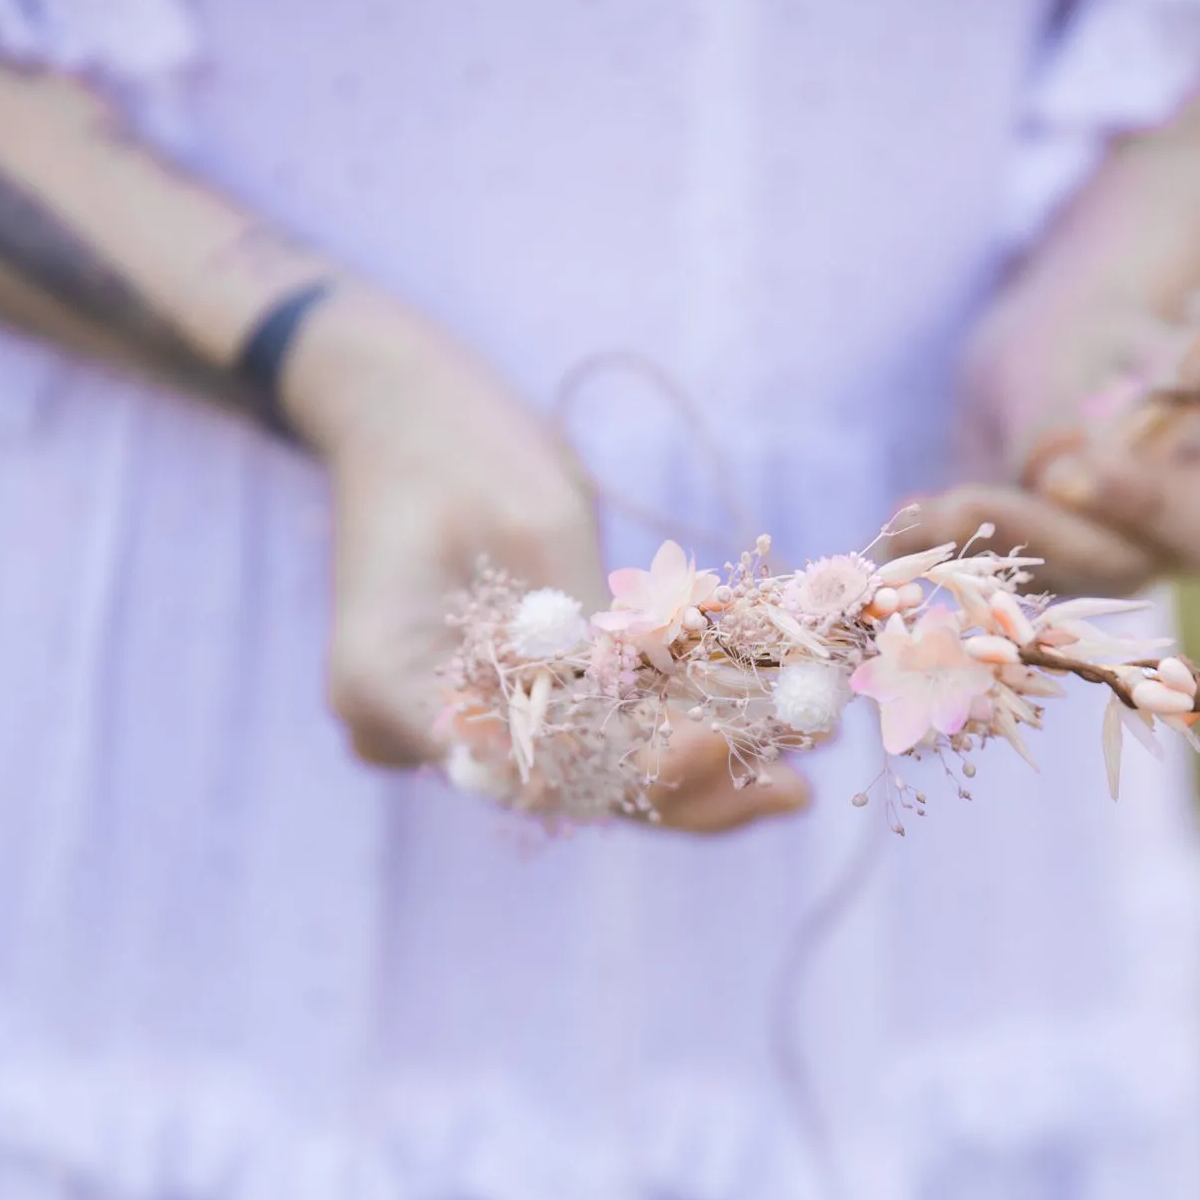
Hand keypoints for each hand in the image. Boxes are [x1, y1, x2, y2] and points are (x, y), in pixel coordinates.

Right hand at [283, 291, 806, 830]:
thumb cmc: (457, 444)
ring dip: (711, 756)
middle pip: (573, 786)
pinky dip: (690, 718)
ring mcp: (470, 719)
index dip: (626, 773)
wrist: (413, 411)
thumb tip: (663, 711)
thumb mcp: (526, 524)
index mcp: (386, 693)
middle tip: (794, 787)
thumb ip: (577, 631)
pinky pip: (609, 727)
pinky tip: (780, 715)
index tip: (716, 750)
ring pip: (604, 766)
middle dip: (693, 782)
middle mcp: (425, 728)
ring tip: (812, 745)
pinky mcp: (517, 698)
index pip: (523, 768)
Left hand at [887, 282, 1199, 597]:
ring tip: (908, 517)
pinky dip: (940, 555)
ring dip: (969, 550)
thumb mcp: (1088, 343)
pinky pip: (991, 579)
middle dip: (1033, 534)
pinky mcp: (1039, 577)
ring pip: (1044, 581)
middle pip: (1118, 566)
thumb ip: (1074, 408)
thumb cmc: (1095, 330)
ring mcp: (1106, 573)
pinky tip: (897, 530)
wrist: (1060, 352)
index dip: (1143, 506)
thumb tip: (1045, 472)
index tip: (1064, 474)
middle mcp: (1175, 550)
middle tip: (956, 504)